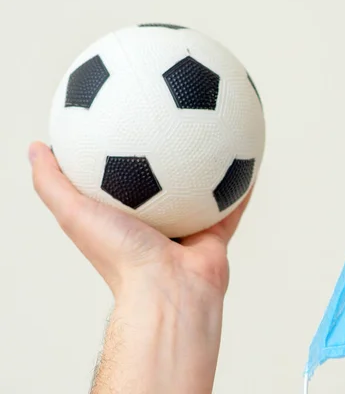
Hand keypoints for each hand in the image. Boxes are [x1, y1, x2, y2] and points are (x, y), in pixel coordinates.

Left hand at [29, 142, 250, 392]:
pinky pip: (234, 201)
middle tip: (172, 116)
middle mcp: (158, 219)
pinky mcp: (217, 230)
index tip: (121, 119)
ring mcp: (190, 224)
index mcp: (126, 216)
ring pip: (203, 187)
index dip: (120, 148)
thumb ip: (52, 182)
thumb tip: (36, 146)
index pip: (120, 178)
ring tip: (215, 129)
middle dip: (168, 150)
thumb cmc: (119, 256)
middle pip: (164, 177)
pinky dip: (242, 181)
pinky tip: (248, 152)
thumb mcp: (74, 213)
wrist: (167, 288)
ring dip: (209, 163)